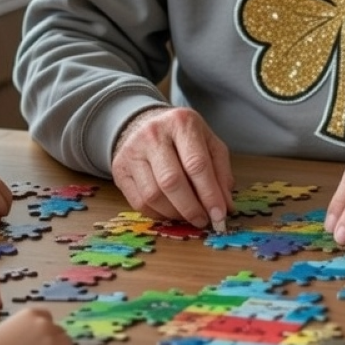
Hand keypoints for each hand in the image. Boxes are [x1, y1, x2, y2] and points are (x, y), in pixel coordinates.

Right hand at [0, 308, 72, 344]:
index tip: (36, 341)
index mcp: (31, 314)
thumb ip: (23, 327)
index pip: (48, 318)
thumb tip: (30, 336)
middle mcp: (44, 324)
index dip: (44, 330)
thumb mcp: (6, 327)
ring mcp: (50, 342)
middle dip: (53, 342)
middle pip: (60, 332)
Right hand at [111, 106, 233, 231]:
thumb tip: (225, 207)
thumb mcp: (209, 144)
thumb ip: (221, 172)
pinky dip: (158, 214)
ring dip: (175, 213)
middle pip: (172, 181)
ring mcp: (132, 151)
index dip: (209, 194)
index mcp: (182, 123)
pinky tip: (170, 212)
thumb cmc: (182, 137)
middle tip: (203, 221)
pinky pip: (139, 202)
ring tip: (188, 215)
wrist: (144, 124)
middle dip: (191, 208)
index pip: (196, 164)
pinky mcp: (119, 169)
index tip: (219, 215)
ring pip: (153, 195)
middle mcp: (153, 134)